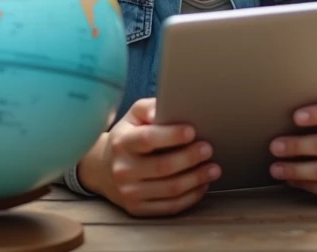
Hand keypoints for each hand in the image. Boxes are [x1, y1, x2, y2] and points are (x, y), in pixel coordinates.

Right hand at [78, 98, 219, 216]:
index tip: (192, 131)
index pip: (147, 139)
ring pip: (170, 190)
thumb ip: (147, 108)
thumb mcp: (132, 117)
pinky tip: (202, 185)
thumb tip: (160, 110)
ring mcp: (129, 193)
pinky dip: (191, 197)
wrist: (103, 169)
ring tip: (213, 169)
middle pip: (163, 167)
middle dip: (190, 158)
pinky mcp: (137, 209)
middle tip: (208, 149)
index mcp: (122, 143)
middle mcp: (123, 170)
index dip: (172, 136)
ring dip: (196, 179)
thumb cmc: (127, 137)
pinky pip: (170, 207)